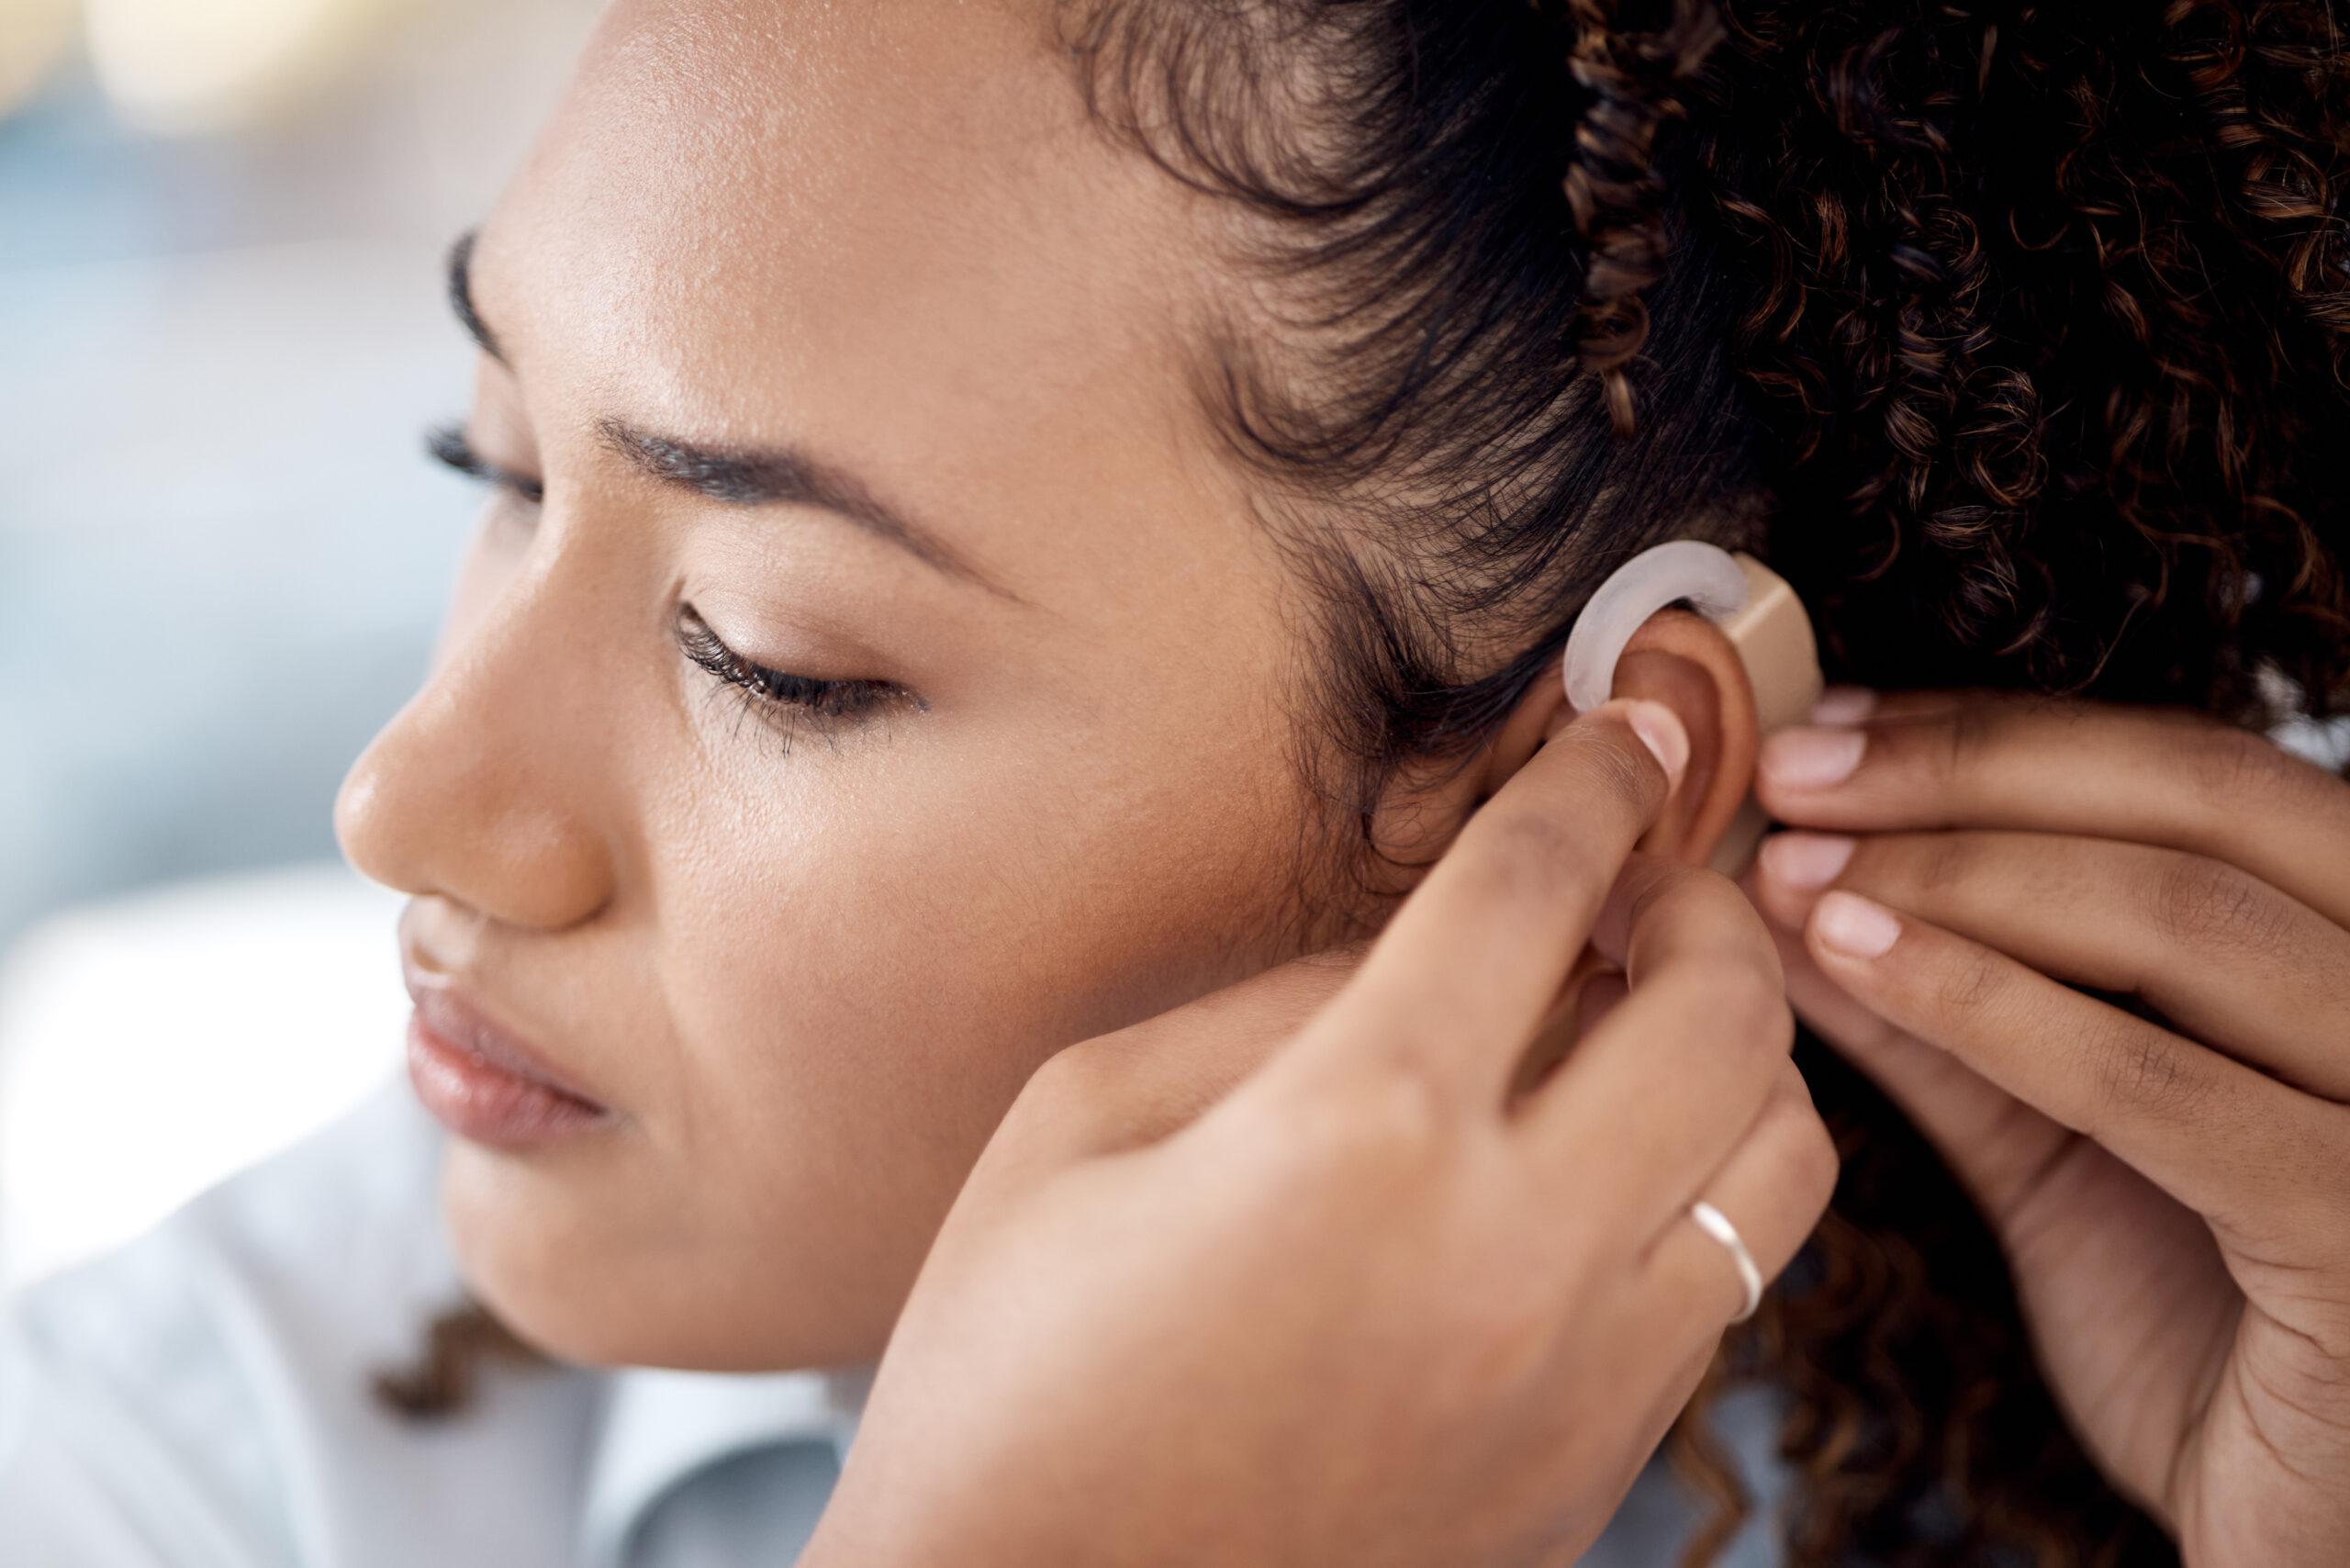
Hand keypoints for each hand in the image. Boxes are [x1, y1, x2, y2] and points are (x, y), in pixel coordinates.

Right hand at [803, 702, 1836, 1567]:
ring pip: (1779, 1161)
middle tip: (1651, 877)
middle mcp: (1509, 1248)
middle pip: (1724, 1013)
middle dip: (1709, 905)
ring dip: (1738, 1058)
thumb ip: (1274, 1004)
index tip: (1629, 729)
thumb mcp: (1083, 1127)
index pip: (1539, 889)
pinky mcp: (1594, 1468)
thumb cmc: (1012, 1379)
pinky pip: (1723, 1287)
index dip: (1596, 779)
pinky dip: (1697, 1191)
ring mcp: (1577, 1376)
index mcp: (1358, 1130)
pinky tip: (1601, 1176)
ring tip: (1645, 1028)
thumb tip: (1421, 948)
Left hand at [1749, 690, 2349, 1567]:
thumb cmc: (2205, 1331)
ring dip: (1959, 877)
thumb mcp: (2066, 1145)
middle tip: (1790, 779)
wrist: (2306, 1540)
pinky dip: (1995, 1009)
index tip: (1825, 733)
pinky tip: (1854, 961)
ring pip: (2187, 921)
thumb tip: (1792, 892)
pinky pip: (2166, 1090)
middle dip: (1972, 774)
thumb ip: (1955, 1021)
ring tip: (1793, 874)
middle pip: (2205, 801)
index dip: (2000, 738)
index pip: (2195, 773)